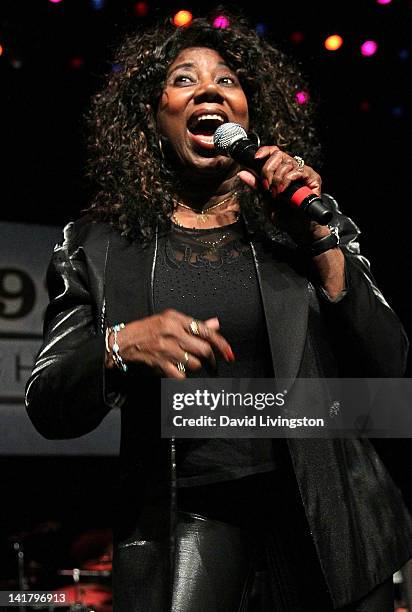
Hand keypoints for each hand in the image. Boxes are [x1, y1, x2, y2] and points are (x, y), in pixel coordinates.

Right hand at [105, 309, 234, 377]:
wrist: (123, 342)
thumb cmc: (145, 330)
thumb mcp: (169, 320)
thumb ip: (194, 324)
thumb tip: (215, 324)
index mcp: (176, 319)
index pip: (206, 331)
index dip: (221, 343)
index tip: (229, 353)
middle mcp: (173, 332)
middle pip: (204, 349)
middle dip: (211, 359)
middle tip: (213, 363)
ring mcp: (167, 348)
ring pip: (194, 363)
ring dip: (195, 366)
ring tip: (187, 362)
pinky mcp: (160, 362)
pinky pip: (181, 374)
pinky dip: (183, 375)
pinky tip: (179, 371)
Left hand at [237, 146, 326, 242]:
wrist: (296, 228)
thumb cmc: (283, 214)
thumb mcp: (265, 199)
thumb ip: (256, 185)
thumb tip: (242, 173)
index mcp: (281, 171)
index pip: (274, 152)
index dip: (265, 151)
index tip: (255, 158)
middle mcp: (293, 169)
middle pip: (278, 155)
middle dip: (268, 170)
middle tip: (266, 186)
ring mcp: (303, 172)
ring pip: (287, 162)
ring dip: (277, 179)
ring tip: (275, 194)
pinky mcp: (313, 178)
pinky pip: (298, 171)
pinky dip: (287, 180)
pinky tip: (282, 191)